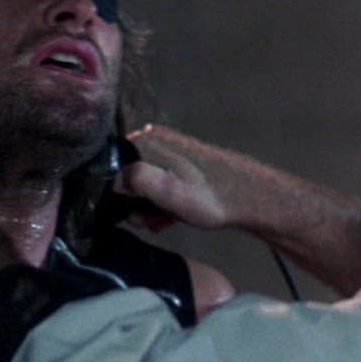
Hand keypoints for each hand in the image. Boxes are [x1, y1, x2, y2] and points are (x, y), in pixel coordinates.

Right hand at [119, 124, 235, 230]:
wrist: (251, 198)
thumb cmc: (209, 195)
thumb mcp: (168, 191)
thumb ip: (135, 180)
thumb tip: (110, 179)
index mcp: (146, 140)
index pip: (109, 163)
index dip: (112, 190)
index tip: (126, 210)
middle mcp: (153, 140)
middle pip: (124, 174)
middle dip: (132, 201)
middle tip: (148, 220)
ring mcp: (167, 152)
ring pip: (142, 183)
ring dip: (147, 206)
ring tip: (160, 221)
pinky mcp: (179, 166)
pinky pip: (158, 185)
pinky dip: (159, 203)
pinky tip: (167, 219)